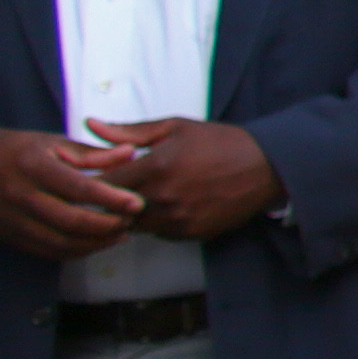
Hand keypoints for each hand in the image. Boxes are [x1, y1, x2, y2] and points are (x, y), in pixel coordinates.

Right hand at [0, 127, 141, 261]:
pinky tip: (97, 243)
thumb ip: (90, 152)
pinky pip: (48, 252)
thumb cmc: (13, 151)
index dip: (110, 198)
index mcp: (33, 166)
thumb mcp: (49, 142)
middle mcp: (21, 195)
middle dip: (108, 225)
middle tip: (132, 220)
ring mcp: (14, 220)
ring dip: (96, 243)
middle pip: (71, 221)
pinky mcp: (11, 237)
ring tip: (121, 233)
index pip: (78, 188)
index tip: (136, 202)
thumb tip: (129, 154)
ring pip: (61, 242)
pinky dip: (77, 251)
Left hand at [87, 118, 284, 243]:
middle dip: (104, 202)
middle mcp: (163, 198)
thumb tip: (90, 124)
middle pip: (112, 210)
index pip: (102, 184)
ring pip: (132, 225)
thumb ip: (130, 131)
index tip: (90, 178)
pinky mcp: (190, 234)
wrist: (267, 167)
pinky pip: (156, 233)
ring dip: (127, 214)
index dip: (91, 182)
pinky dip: (151, 223)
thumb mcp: (175, 128)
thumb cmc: (220, 142)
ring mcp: (176, 219)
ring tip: (134, 200)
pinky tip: (161, 207)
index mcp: (156, 167)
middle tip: (107, 192)